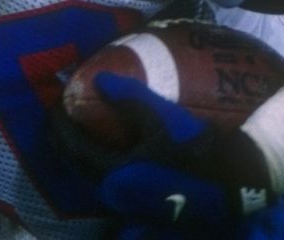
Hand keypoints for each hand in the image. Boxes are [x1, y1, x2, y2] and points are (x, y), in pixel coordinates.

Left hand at [55, 72, 274, 235]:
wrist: (231, 179)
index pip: (73, 148)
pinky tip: (103, 154)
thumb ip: (128, 97)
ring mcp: (128, 204)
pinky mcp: (143, 206)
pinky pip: (109, 185)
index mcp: (114, 172)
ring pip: (91, 178)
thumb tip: (98, 78)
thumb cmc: (195, 146)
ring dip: (79, 157)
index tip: (53, 107)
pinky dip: (97, 167)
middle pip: (76, 167)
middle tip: (56, 120)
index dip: (59, 126)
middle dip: (63, 143)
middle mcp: (115, 193)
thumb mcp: (161, 117)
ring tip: (75, 134)